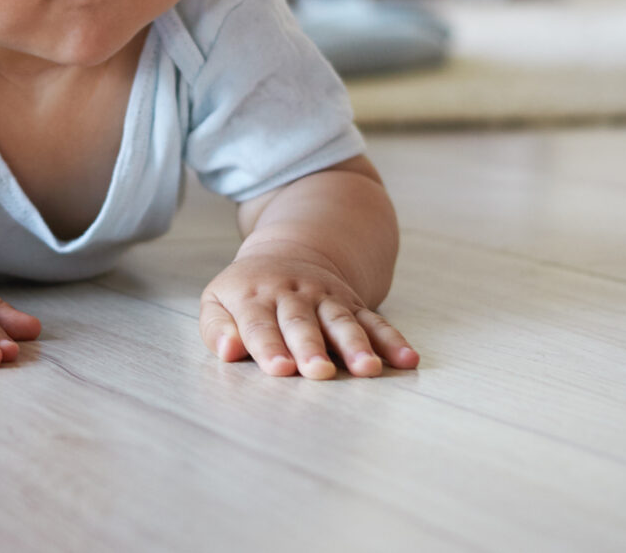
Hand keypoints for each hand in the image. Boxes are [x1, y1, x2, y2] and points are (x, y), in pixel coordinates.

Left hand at [198, 242, 418, 379]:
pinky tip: (408, 360)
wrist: (287, 253)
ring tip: (367, 369)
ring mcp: (326, 298)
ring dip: (356, 345)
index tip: (279, 369)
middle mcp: (292, 296)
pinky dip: (393, 340)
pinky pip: (375, 321)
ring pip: (341, 322)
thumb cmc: (246, 292)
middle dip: (310, 349)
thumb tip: (226, 350)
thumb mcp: (217, 301)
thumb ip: (217, 328)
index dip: (269, 347)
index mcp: (254, 296)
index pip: (259, 325)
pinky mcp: (352, 304)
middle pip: (302, 324)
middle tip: (318, 372)